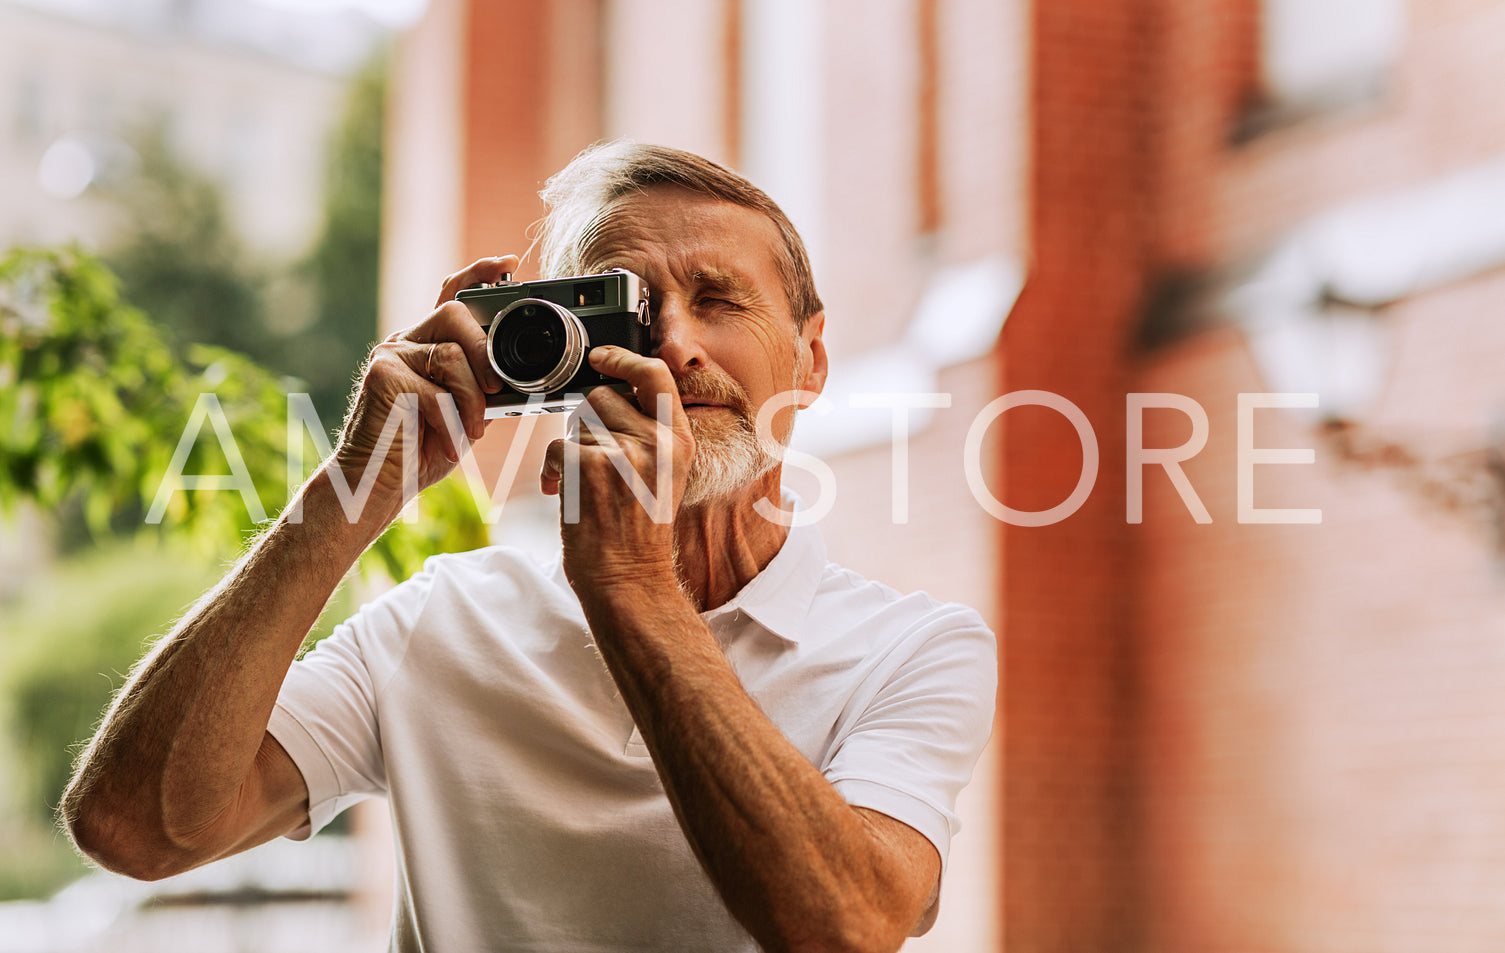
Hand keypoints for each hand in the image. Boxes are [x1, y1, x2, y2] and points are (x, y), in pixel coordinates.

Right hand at [330, 256, 516, 520]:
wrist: (378, 484)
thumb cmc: (422, 449)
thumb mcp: (463, 411)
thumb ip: (481, 384)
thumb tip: (514, 373)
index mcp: (426, 345)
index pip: (450, 295)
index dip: (479, 274)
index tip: (509, 264)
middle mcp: (405, 341)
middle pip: (455, 315)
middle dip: (484, 352)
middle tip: (495, 390)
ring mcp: (389, 355)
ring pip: (451, 354)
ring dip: (471, 398)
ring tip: (467, 429)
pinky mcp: (381, 376)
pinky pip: (435, 387)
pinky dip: (451, 419)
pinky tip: (446, 441)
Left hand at [540, 346, 695, 587]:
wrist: (627, 579)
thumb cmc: (638, 532)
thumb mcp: (666, 476)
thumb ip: (649, 433)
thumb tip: (606, 395)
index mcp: (680, 440)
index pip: (655, 374)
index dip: (622, 358)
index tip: (600, 358)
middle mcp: (657, 441)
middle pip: (602, 398)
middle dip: (588, 425)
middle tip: (595, 465)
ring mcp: (624, 452)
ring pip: (576, 424)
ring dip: (571, 451)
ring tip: (587, 487)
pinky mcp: (589, 465)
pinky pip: (556, 448)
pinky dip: (551, 472)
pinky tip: (564, 496)